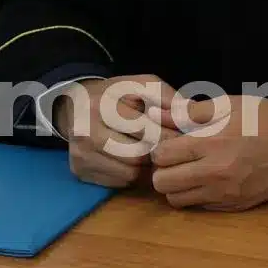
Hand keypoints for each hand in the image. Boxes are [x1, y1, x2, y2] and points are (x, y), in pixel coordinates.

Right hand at [54, 75, 182, 187]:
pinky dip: (133, 174)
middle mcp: (86, 132)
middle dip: (159, 153)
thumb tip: (192, 115)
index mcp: (102, 106)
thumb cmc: (117, 95)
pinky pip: (119, 182)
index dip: (170, 136)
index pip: (146, 131)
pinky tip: (136, 160)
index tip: (184, 137)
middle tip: (173, 149)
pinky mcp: (80, 171)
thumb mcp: (141, 85)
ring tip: (153, 152)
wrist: (75, 105)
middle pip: (138, 156)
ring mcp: (80, 155)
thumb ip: (167, 97)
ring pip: (130, 173)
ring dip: (147, 167)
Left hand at [148, 96, 267, 211]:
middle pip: (163, 183)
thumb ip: (192, 111)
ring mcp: (225, 193)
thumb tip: (157, 112)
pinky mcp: (235, 206)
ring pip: (177, 200)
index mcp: (212, 143)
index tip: (171, 142)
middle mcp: (215, 173)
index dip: (161, 147)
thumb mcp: (232, 105)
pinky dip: (198, 195)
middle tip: (176, 159)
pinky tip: (210, 179)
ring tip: (191, 170)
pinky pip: (200, 206)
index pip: (162, 155)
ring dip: (177, 186)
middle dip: (163, 169)